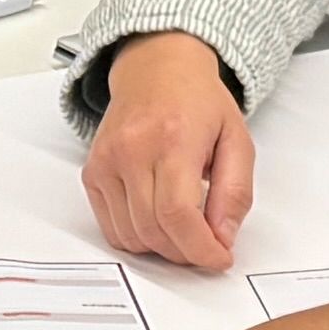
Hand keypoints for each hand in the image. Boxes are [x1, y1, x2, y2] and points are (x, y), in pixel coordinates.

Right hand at [84, 32, 256, 270]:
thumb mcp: (237, 140)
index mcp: (174, 139)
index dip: (200, 248)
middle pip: (154, 231)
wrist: (156, 71)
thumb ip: (235, 192)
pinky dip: (138, 237)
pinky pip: (112, 228)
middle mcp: (133, 150)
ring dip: (162, 248)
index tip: (219, 258)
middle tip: (207, 247)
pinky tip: (158, 220)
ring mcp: (106, 162)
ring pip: (131, 236)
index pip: (179, 214)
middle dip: (186, 252)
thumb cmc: (198, 102)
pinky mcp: (92, 172)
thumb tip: (223, 237)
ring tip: (184, 231)